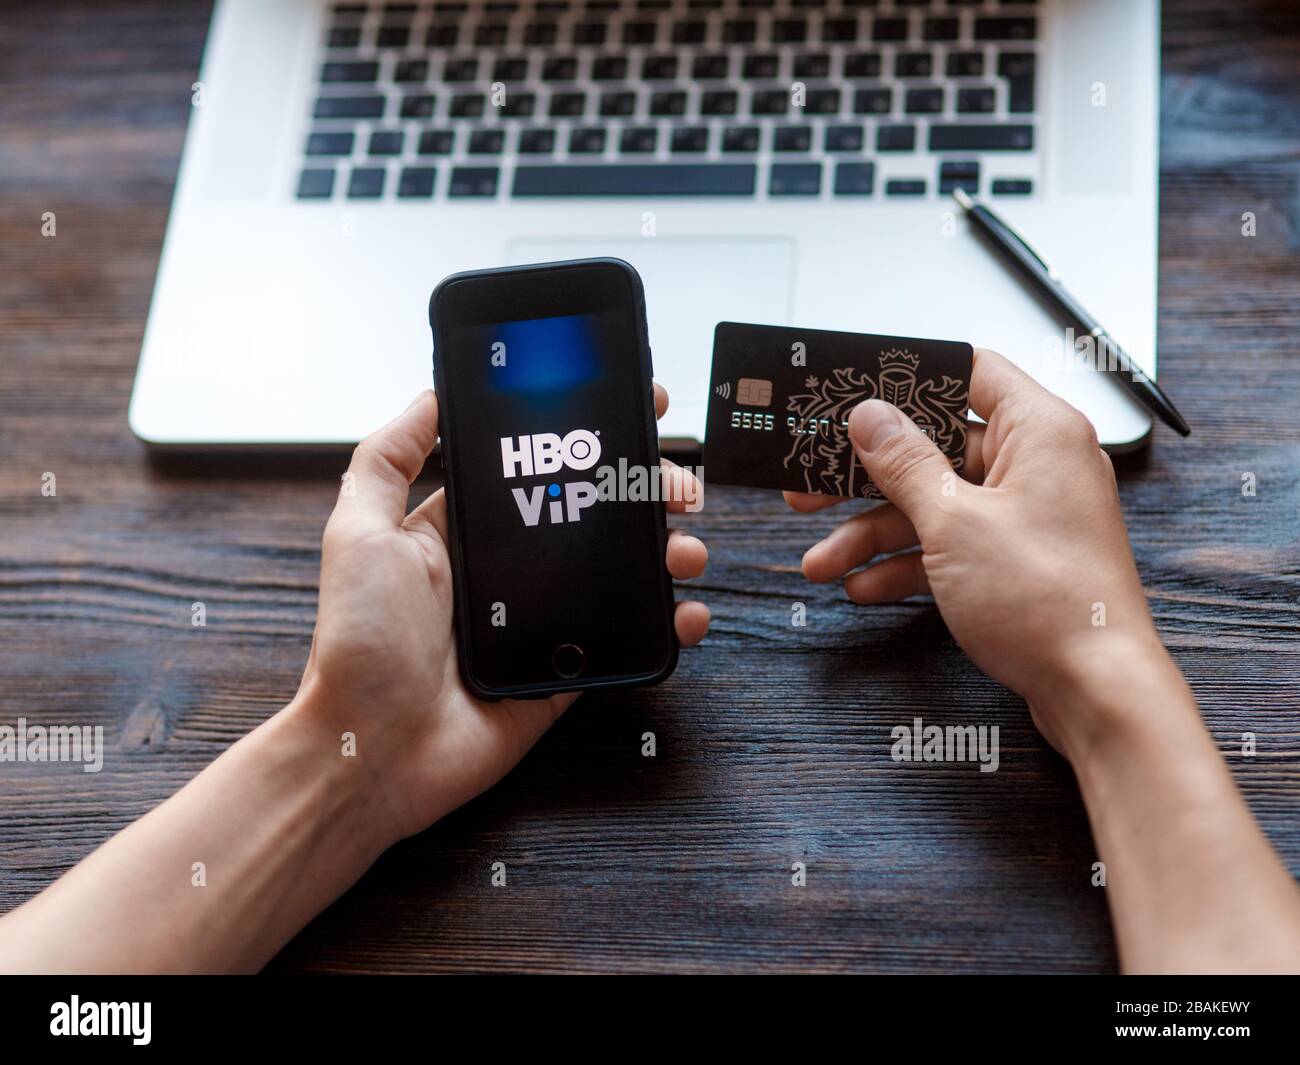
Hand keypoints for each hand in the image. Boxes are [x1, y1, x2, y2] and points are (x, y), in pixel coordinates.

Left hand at [297, 385, 708, 844]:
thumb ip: (387, 460)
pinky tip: (687, 609)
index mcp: (463, 531)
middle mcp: (507, 571)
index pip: (536, 470)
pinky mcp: (564, 671)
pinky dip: (667, 623)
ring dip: (665, 549)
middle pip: (592, 515)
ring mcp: (541, 621)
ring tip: (685, 544)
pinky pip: (626, 639)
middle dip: (642, 490)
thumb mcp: (359, 533)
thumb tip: (429, 395)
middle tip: (676, 483)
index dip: (585, 440)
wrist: (374, 750)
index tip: (631, 407)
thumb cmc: (358, 643)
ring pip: (621, 573)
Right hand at [786, 349, 1158, 759]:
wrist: (1095, 690)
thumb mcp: (954, 521)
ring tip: (823, 560)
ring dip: (873, 532)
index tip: (853, 394)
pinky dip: (906, 563)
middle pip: (935, 447)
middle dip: (867, 476)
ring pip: (933, 504)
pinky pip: (948, 545)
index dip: (907, 379)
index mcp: (1038, 431)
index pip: (968, 372)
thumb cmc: (1051, 602)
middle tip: (812, 485)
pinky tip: (864, 585)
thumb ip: (905, 463)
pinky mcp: (1015, 561)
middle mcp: (1037, 465)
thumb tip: (871, 417)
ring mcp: (1026, 515)